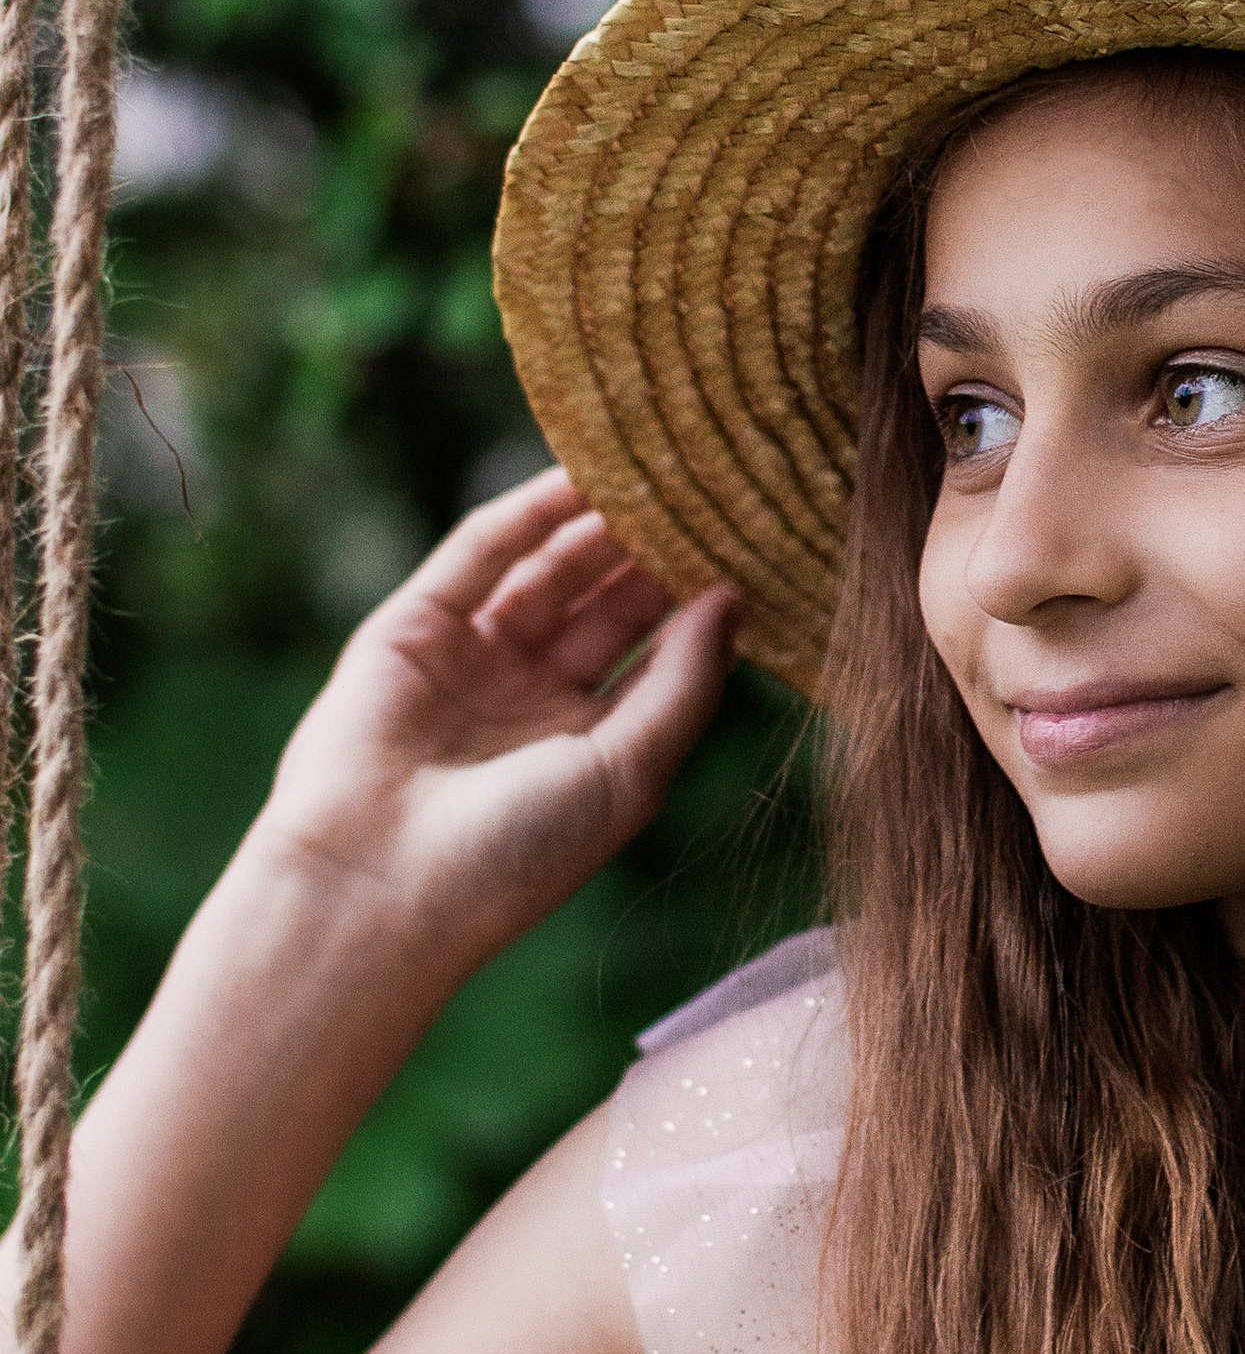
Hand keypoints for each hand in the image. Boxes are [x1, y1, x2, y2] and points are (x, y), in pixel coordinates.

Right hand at [251, 469, 735, 976]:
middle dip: (657, 552)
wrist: (377, 885)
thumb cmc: (517, 854)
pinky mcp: (411, 630)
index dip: (703, 603)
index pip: (660, 657)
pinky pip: (478, 556)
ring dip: (599, 523)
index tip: (758, 544)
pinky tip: (579, 477)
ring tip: (658, 469)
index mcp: (595, 749)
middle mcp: (535, 702)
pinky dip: (526, 513)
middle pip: (610, 607)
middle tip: (713, 489)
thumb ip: (686, 682)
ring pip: (548, 573)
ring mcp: (472, 663)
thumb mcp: (630, 770)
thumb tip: (734, 598)